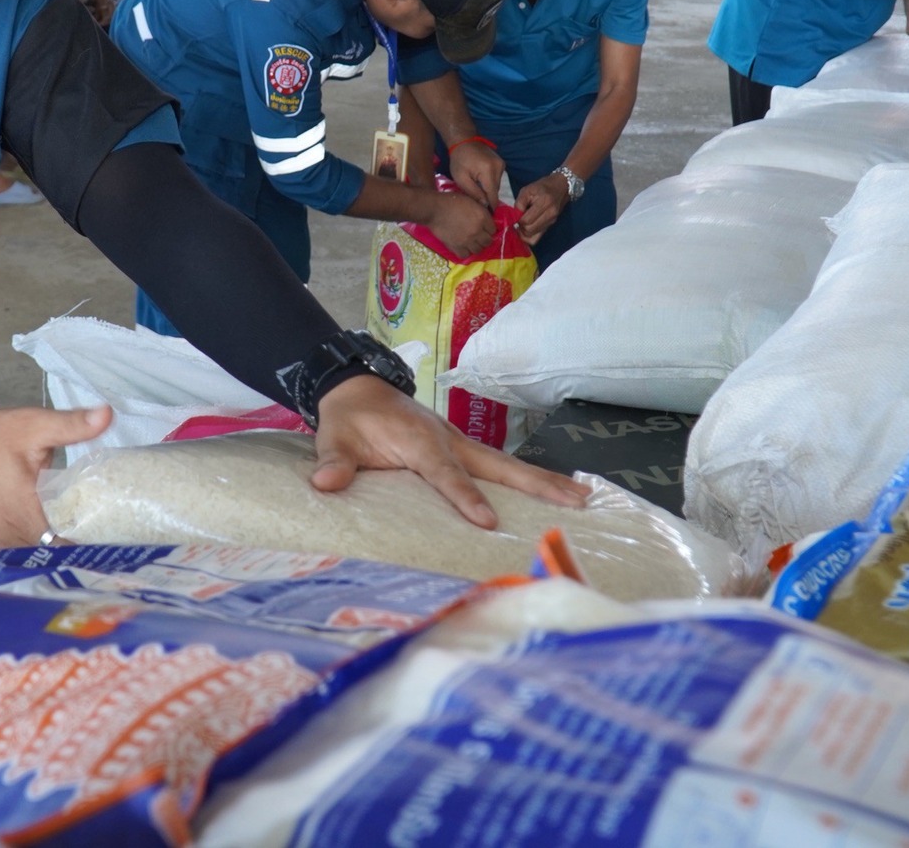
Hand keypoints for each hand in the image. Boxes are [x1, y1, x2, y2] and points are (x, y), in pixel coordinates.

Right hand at [0, 405, 112, 547]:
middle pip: (60, 549)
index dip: (97, 535)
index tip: (119, 523)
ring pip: (44, 550)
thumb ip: (72, 424)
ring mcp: (3, 539)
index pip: (72, 541)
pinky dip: (47, 537)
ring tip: (95, 523)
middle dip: (85, 537)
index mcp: (27, 514)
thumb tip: (109, 413)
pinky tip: (64, 522)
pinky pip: (29, 546)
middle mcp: (15, 535)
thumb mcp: (33, 425)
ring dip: (65, 539)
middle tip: (115, 521)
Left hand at [312, 376, 589, 528]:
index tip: (488, 521)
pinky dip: (525, 480)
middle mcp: (449, 440)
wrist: (356, 388)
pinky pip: (496, 467)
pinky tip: (551, 495)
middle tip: (577, 498)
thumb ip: (334, 463)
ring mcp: (459, 443)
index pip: (446, 474)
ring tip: (582, 498)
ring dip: (542, 481)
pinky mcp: (461, 449)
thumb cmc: (348, 418)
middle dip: (537, 483)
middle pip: (498, 465)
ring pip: (505, 465)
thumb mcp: (333, 438)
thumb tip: (326, 483)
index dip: (465, 497)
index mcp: (420, 441)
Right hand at [422, 190, 496, 258]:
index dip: (489, 228)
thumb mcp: (470, 200)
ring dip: (476, 246)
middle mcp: (477, 231)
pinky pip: (465, 255)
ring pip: (478, 250)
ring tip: (472, 242)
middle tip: (479, 236)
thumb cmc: (451, 201)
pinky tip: (463, 246)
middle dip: (485, 238)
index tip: (485, 227)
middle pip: (488, 241)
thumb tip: (487, 216)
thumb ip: (480, 209)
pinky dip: (465, 252)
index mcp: (482, 217)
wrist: (434, 209)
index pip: (493, 229)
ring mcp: (467, 241)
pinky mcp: (456, 247)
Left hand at [447, 140, 503, 208]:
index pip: (493, 195)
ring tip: (477, 190)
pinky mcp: (502, 163)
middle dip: (487, 198)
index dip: (490, 207)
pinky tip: (480, 181)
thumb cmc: (459, 160)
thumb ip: (474, 193)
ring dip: (488, 190)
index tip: (488, 217)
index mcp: (488, 171)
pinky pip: (497, 179)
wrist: (464, 141)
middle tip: (478, 204)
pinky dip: (490, 183)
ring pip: (497, 185)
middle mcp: (499, 167)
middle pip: (495, 191)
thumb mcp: (461, 179)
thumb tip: (485, 206)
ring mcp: (502, 164)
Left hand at [513, 175, 569, 243]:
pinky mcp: (551, 225)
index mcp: (544, 203)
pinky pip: (537, 238)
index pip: (526, 220)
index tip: (515, 215)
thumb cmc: (542, 187)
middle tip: (518, 219)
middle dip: (520, 227)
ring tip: (522, 223)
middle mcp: (550, 214)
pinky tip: (525, 229)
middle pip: (529, 230)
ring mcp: (551, 221)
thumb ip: (519, 203)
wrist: (560, 187)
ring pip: (532, 237)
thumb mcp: (527, 190)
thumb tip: (515, 217)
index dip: (517, 219)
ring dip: (524, 232)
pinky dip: (529, 236)